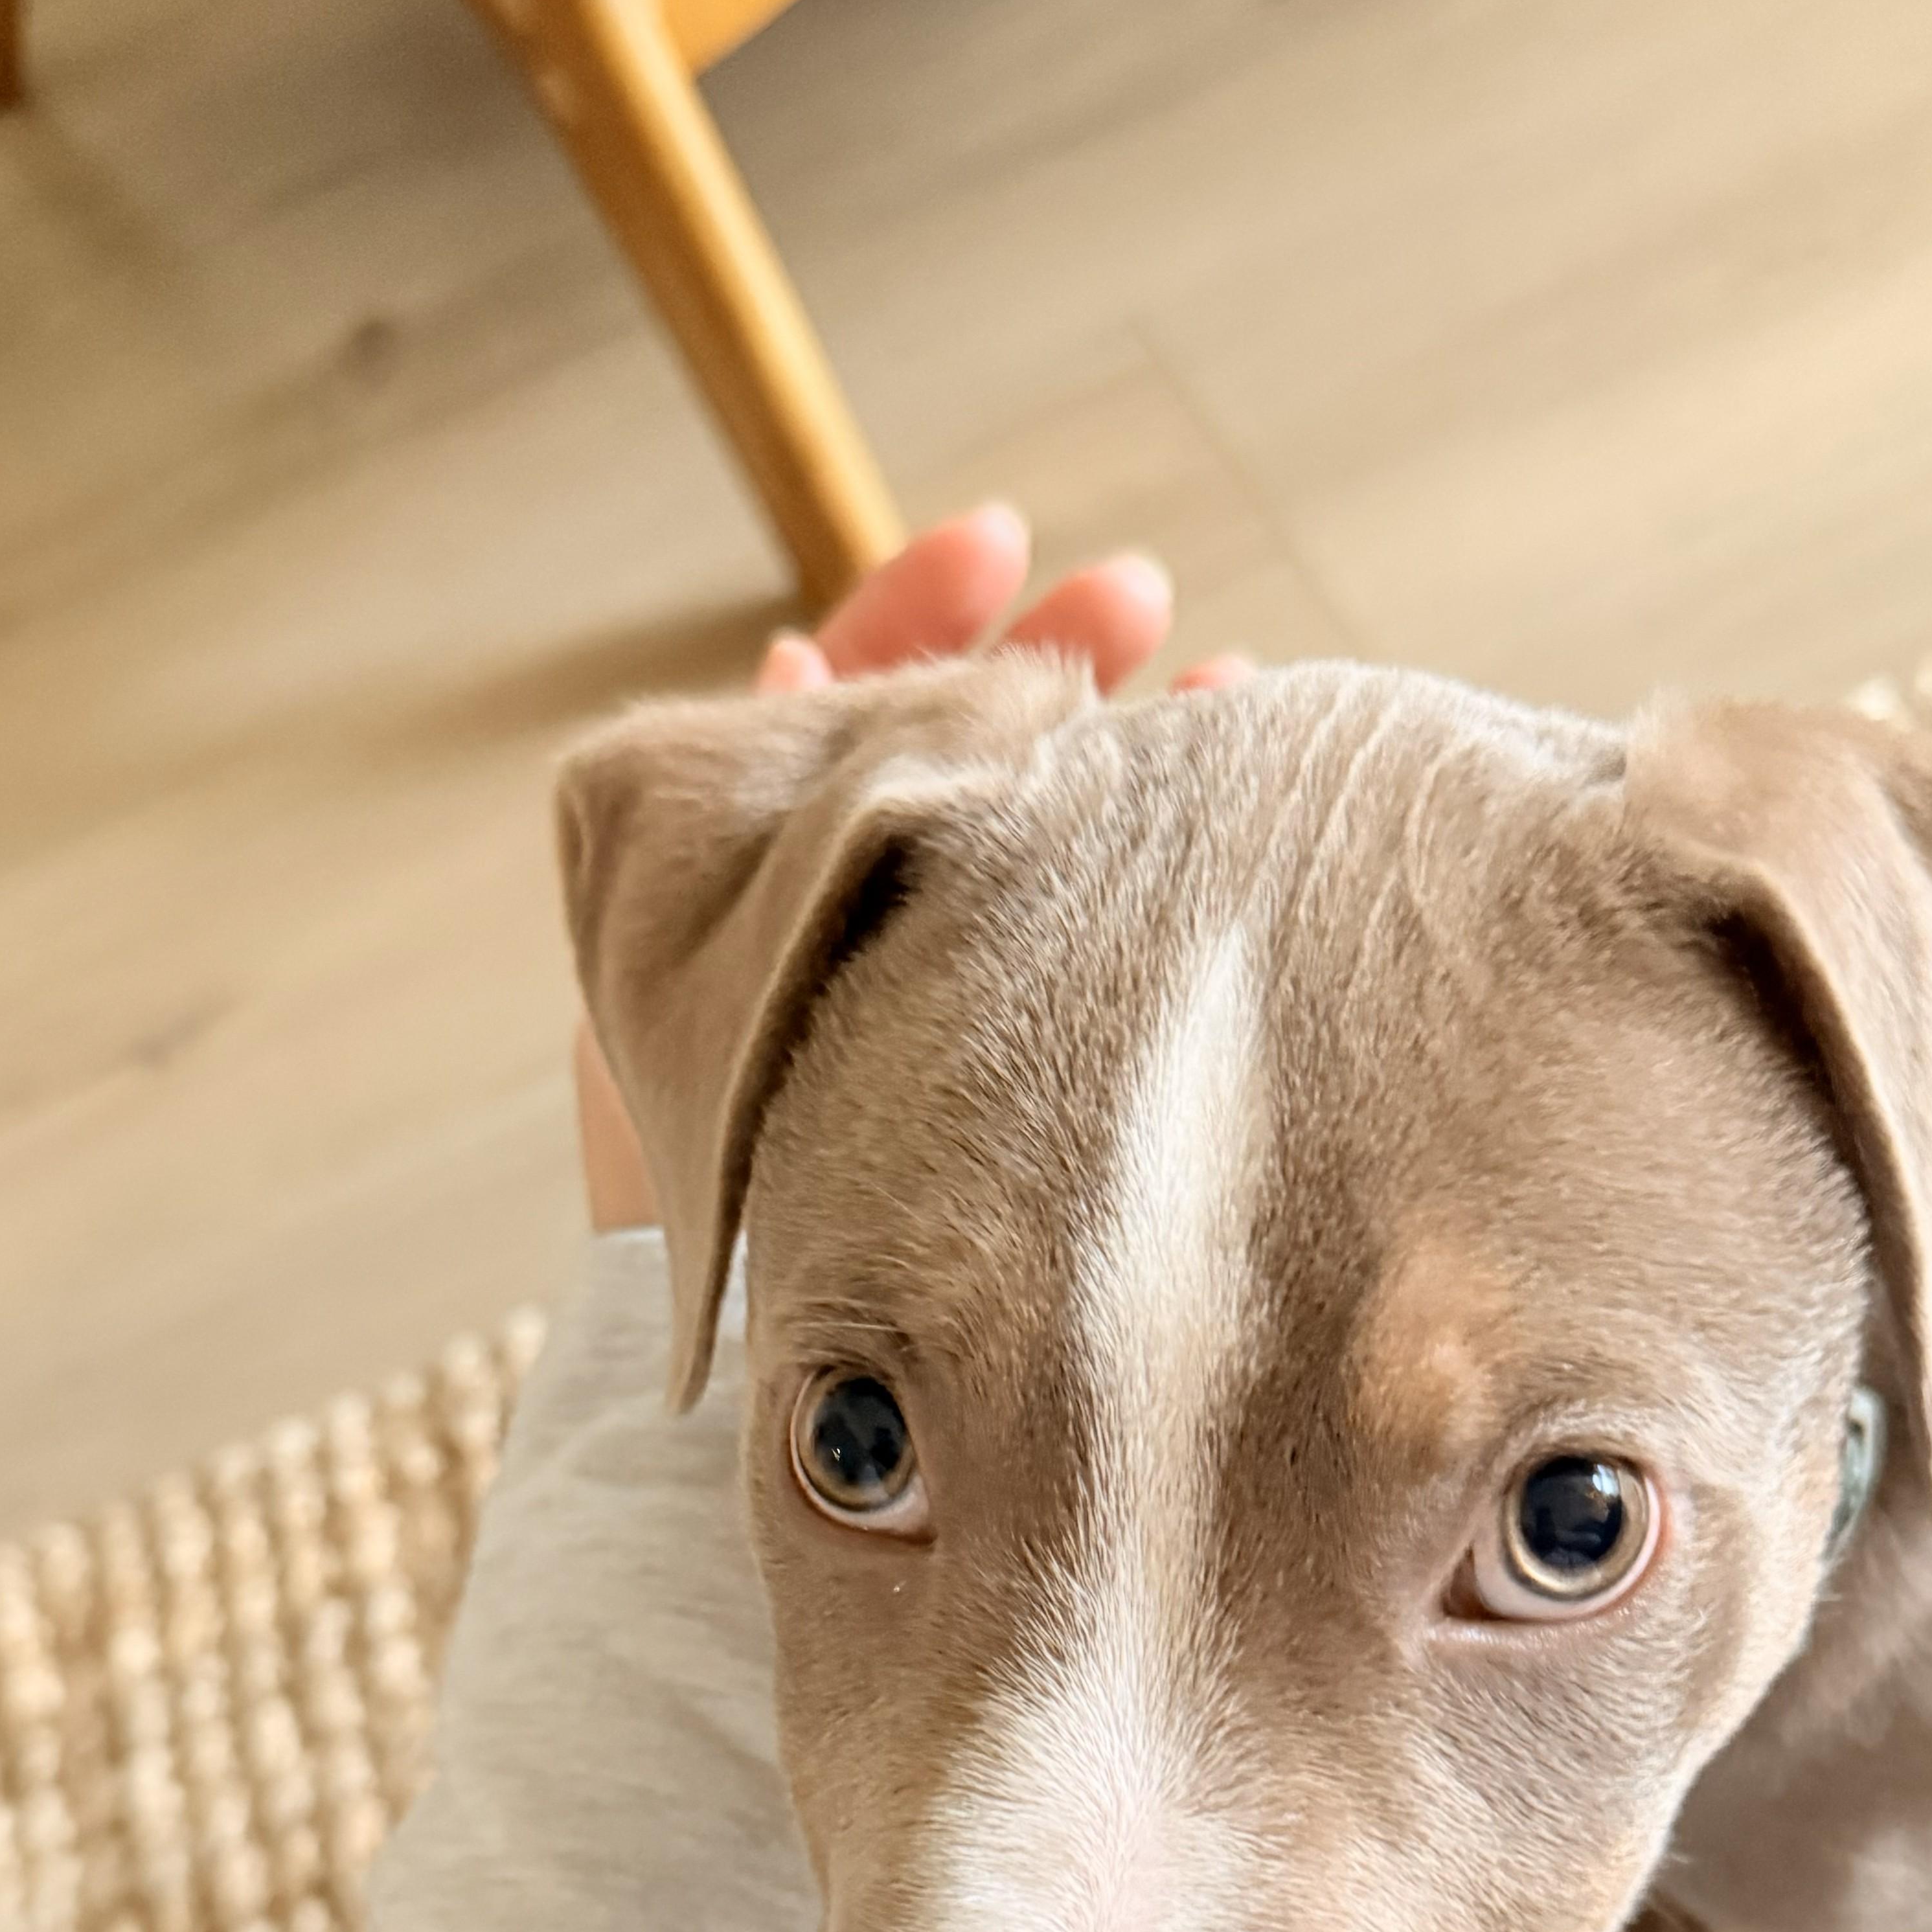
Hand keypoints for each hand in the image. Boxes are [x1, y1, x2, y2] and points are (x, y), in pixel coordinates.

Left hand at [573, 505, 1249, 1229]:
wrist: (794, 1393)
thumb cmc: (726, 1222)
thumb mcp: (695, 991)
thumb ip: (734, 839)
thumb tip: (781, 663)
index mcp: (771, 907)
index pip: (845, 710)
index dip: (917, 616)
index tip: (1003, 538)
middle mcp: (872, 949)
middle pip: (966, 762)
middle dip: (1054, 667)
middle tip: (1148, 600)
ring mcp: (965, 1019)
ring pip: (1053, 849)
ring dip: (1133, 766)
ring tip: (1236, 697)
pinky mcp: (1044, 1086)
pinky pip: (1101, 948)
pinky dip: (1151, 883)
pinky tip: (1229, 832)